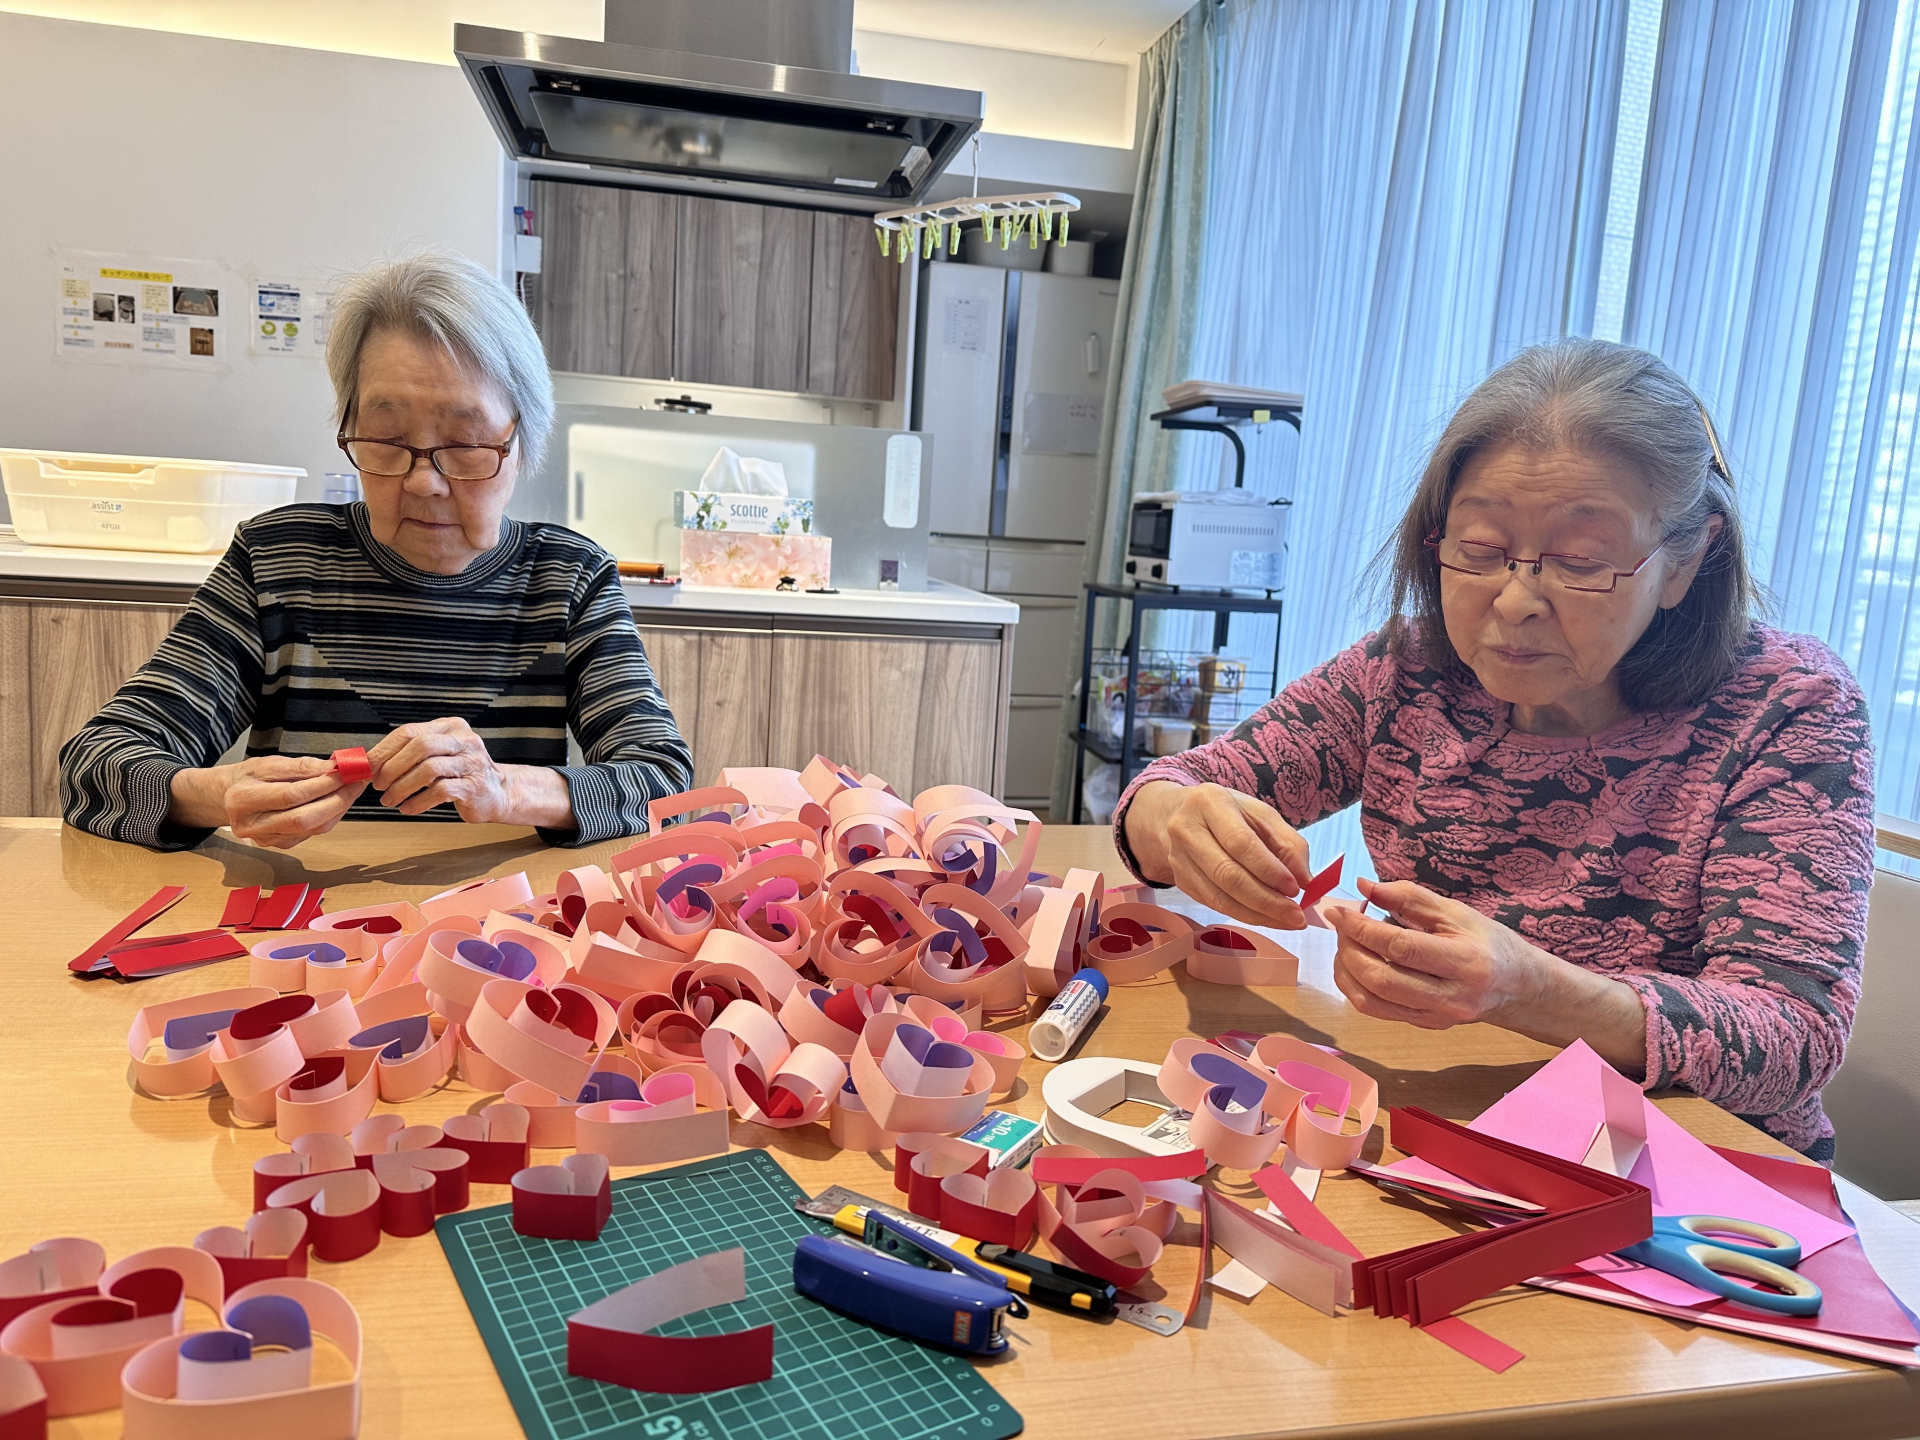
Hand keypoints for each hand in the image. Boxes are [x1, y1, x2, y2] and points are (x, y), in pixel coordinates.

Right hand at [169, 756, 365, 848]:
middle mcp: (251, 825)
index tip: (346, 771)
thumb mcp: (268, 763)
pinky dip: (330, 817)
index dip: (323, 784)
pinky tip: (338, 801)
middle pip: (304, 818)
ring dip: (338, 808)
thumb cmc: (249, 777)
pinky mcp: (278, 846)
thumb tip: (332, 768)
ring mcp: (265, 840)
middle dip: (337, 799)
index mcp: (243, 799)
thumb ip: (300, 766)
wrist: (228, 798)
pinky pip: (312, 833)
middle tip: (357, 781)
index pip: (292, 795)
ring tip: (352, 788)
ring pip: (312, 828)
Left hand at [366, 718, 516, 820]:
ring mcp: (471, 762)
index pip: (410, 731)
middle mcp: (464, 740)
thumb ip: (411, 753)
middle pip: (420, 746)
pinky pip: (439, 791)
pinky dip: (418, 802)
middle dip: (393, 767)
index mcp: (450, 727)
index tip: (368, 767)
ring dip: (402, 787)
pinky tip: (408, 808)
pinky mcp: (474, 786)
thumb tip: (369, 762)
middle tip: (378, 784)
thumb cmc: (460, 774)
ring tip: (389, 799)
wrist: (497, 793)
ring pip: (428, 769)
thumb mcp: (439, 754)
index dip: (384, 750)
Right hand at [1123, 780, 1311, 928]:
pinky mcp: (1179, 881)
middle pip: (1227, 874)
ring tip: (1287, 921)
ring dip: (1257, 914)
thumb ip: (1288, 844)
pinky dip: (1245, 915)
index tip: (1295, 889)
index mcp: (1210, 803)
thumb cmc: (1228, 812)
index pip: (1240, 842)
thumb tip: (1306, 882)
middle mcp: (1186, 829)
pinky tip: (1267, 917)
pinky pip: (1214, 904)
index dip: (1268, 869)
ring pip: (1219, 897)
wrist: (1178, 815)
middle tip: (1297, 916)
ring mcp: (1178, 858)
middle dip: (1266, 900)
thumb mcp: (1261, 815)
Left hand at [1325, 878, 1545, 1028]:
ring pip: (1372, 1001)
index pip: (1400, 948)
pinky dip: (1355, 987)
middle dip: (1349, 948)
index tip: (1340, 910)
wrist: (1517, 986)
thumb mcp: (1456, 912)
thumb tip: (1364, 886)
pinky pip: (1377, 1011)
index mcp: (1465, 962)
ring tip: (1344, 942)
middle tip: (1340, 925)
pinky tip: (1352, 964)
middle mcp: (1451, 997)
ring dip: (1346, 970)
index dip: (1363, 928)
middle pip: (1381, 979)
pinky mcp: (1424, 1025)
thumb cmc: (1488, 942)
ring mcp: (1436, 1017)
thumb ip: (1410, 897)